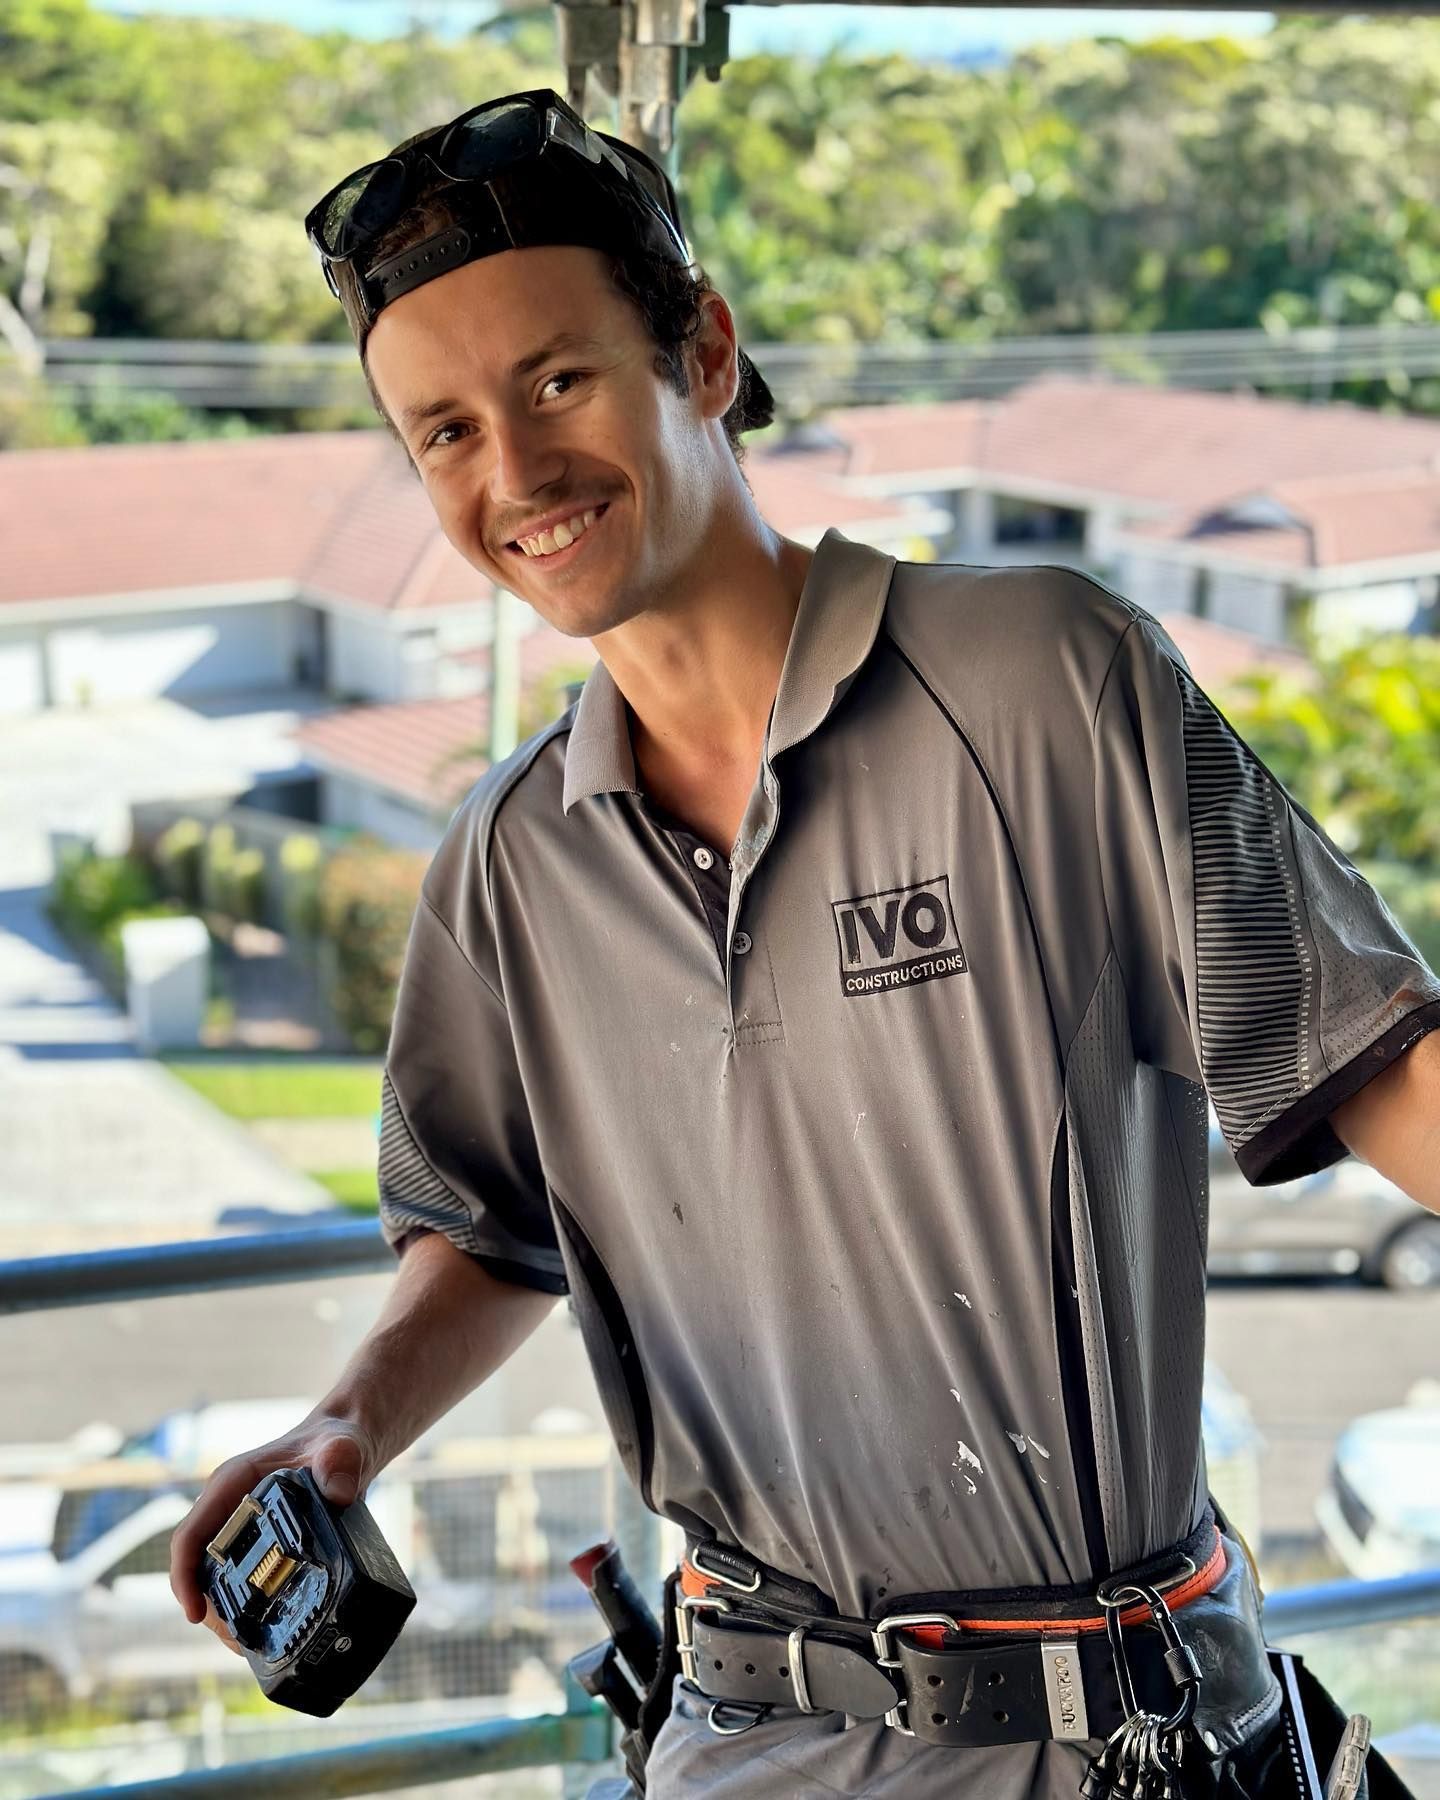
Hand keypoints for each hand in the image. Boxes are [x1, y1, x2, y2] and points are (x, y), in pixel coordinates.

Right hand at [169, 1411, 379, 1655]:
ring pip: (218, 1578)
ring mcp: (243, 1526)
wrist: (350, 1441)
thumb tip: (338, 1495)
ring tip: (252, 1646)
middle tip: (238, 1642)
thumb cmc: (338, 1440)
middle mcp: (230, 1507)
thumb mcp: (342, 1447)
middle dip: (210, 1608)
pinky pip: (241, 1578)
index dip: (184, 1576)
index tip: (194, 1613)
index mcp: (233, 1484)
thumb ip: (340, 1462)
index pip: (192, 1534)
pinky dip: (247, 1606)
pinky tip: (266, 1629)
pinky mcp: (261, 1541)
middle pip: (200, 1567)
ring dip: (227, 1614)